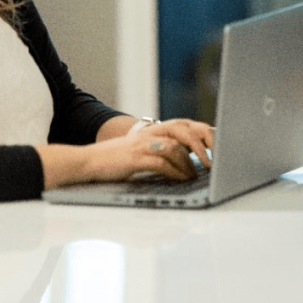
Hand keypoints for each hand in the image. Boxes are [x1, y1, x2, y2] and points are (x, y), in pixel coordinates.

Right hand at [38, 119, 214, 188]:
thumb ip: (161, 150)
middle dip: (202, 144)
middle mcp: (149, 132)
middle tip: (213, 160)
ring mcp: (141, 144)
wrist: (86, 162)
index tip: (217, 144)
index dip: (202, 131)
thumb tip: (185, 159)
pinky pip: (161, 162)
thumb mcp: (140, 150)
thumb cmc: (114, 160)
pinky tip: (182, 178)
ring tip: (197, 174)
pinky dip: (175, 171)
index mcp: (152, 129)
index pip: (184, 124)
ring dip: (189, 162)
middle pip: (184, 130)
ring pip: (175, 147)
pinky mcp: (134, 158)